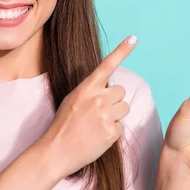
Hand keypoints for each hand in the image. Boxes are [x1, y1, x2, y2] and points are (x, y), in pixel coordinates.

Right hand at [39, 36, 136, 177]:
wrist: (56, 151)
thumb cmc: (63, 125)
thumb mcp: (72, 100)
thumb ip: (91, 91)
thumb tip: (110, 89)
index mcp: (86, 88)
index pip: (107, 65)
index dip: (122, 51)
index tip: (133, 38)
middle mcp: (97, 99)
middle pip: (121, 91)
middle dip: (114, 100)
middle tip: (99, 112)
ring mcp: (105, 116)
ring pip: (125, 108)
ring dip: (116, 114)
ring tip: (99, 124)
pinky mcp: (112, 132)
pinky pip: (122, 126)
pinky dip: (113, 131)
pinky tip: (99, 136)